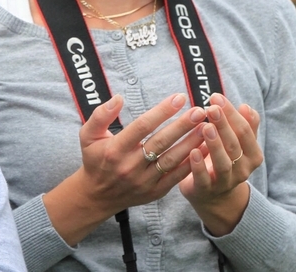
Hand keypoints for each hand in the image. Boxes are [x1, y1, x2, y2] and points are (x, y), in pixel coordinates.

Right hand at [75, 94, 208, 216]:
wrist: (97, 196)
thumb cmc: (95, 160)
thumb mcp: (88, 135)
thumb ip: (100, 115)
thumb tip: (119, 98)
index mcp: (115, 150)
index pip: (142, 126)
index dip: (162, 111)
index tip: (179, 98)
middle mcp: (130, 166)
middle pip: (161, 142)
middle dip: (183, 125)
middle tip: (200, 111)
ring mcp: (144, 181)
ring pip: (172, 160)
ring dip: (191, 143)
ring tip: (207, 127)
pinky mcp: (155, 192)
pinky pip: (176, 176)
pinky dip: (192, 162)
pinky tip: (204, 149)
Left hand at [178, 93, 261, 235]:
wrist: (213, 196)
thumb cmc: (224, 159)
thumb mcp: (237, 143)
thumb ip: (244, 126)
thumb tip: (246, 107)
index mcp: (252, 155)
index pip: (245, 131)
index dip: (232, 114)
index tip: (216, 97)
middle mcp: (243, 170)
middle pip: (234, 145)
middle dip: (224, 125)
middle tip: (211, 107)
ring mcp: (225, 182)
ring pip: (223, 163)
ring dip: (215, 145)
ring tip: (205, 127)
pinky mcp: (206, 190)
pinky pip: (204, 179)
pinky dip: (199, 166)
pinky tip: (193, 151)